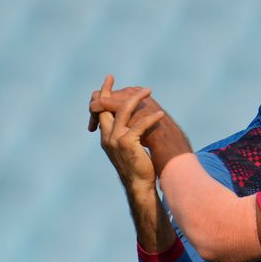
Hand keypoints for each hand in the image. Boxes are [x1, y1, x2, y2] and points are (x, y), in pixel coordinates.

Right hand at [96, 75, 164, 192]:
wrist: (138, 183)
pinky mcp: (127, 144)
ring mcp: (115, 139)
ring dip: (136, 98)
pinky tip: (160, 115)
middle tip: (120, 78)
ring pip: (123, 110)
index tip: (109, 80)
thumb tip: (130, 116)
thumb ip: (124, 131)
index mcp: (106, 135)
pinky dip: (150, 118)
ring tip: (149, 91)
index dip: (102, 93)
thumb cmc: (136, 165)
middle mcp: (107, 136)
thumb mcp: (127, 145)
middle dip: (111, 89)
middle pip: (105, 105)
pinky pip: (139, 125)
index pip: (99, 108)